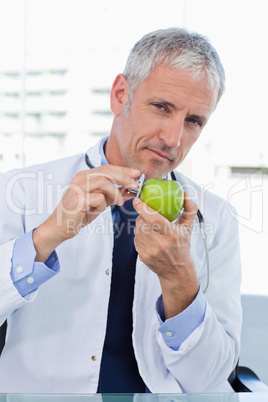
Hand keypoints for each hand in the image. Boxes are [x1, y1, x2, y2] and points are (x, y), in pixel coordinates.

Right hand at [33, 165, 139, 261]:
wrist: (61, 227)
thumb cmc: (80, 214)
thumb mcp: (100, 201)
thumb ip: (113, 194)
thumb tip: (130, 189)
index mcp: (85, 175)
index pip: (107, 168)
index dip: (124, 170)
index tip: (137, 174)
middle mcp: (80, 178)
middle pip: (107, 171)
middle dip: (124, 178)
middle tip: (135, 185)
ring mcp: (77, 187)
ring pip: (103, 182)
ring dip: (115, 192)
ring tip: (119, 202)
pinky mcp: (77, 200)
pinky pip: (98, 198)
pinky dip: (102, 205)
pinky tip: (97, 211)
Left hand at [133, 192, 199, 318]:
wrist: (176, 271)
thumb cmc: (182, 246)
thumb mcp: (188, 228)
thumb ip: (189, 210)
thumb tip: (186, 195)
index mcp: (171, 234)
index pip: (153, 218)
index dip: (143, 208)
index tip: (137, 201)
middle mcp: (160, 243)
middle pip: (142, 223)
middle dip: (141, 216)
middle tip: (146, 214)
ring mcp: (151, 251)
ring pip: (138, 231)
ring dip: (141, 226)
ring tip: (149, 227)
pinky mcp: (143, 256)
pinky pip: (136, 240)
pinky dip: (140, 236)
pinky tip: (148, 237)